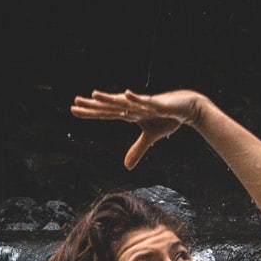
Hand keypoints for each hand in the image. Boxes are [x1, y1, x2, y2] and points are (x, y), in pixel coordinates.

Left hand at [70, 89, 205, 169]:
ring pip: (123, 102)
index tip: (74, 109)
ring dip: (109, 99)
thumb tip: (126, 167)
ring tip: (94, 94)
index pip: (106, 113)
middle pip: (109, 107)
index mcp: (129, 113)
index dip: (91, 112)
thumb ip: (137, 149)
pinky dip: (135, 98)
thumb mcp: (150, 137)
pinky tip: (126, 93)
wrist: (186, 107)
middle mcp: (133, 107)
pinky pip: (144, 101)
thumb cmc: (167, 117)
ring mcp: (143, 104)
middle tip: (75, 102)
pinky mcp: (157, 104)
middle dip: (93, 105)